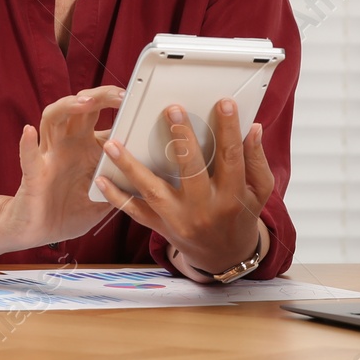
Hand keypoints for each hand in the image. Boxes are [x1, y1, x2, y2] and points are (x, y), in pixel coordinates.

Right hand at [3, 86, 125, 249]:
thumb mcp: (105, 195)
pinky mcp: (33, 176)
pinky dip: (27, 145)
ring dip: (67, 107)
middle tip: (120, 94)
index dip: (114, 100)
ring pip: (52, 119)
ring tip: (85, 103)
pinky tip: (29, 132)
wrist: (39, 232)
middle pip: (79, 106)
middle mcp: (66, 143)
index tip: (137, 96)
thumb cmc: (70, 210)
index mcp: (84, 145)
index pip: (98, 113)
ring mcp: (49, 156)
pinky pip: (30, 158)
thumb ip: (123, 181)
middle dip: (99, 96)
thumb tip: (152, 174)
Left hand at [93, 97, 272, 275]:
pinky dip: (116, 196)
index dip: (229, 129)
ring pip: (153, 191)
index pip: (232, 158)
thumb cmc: (240, 215)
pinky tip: (101, 178)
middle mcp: (204, 208)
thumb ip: (255, 161)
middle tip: (171, 108)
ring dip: (130, 166)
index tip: (224, 103)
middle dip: (181, 139)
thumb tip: (253, 129)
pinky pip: (135, 211)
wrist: (223, 257)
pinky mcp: (161, 226)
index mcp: (231, 197)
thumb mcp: (258, 192)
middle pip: (191, 170)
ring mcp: (179, 219)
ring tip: (112, 143)